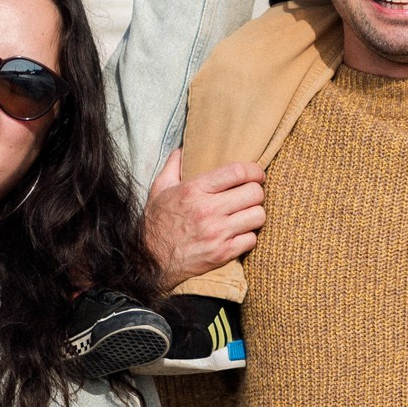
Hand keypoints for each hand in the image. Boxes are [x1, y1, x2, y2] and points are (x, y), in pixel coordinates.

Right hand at [144, 150, 266, 284]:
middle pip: (254, 193)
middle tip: (250, 195)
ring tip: (246, 214)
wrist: (149, 260)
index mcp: (194, 190)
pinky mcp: (222, 254)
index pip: (237, 172)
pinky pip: (251, 240)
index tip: (256, 174)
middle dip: (256, 192)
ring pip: (258, 216)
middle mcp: (207, 210)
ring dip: (255, 214)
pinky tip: (239, 234)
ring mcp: (216, 233)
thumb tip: (184, 146)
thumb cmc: (156, 222)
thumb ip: (173, 164)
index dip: (254, 170)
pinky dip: (248, 236)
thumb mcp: (159, 188)